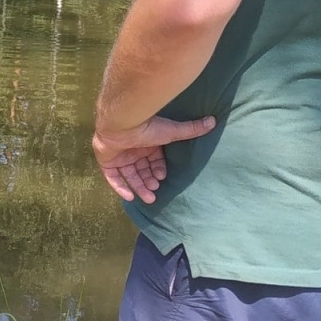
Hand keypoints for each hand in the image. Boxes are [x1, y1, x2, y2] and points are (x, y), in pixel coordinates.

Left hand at [93, 115, 215, 203]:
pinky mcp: (107, 161)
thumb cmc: (147, 127)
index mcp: (147, 142)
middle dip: (150, 181)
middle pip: (143, 169)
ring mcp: (119, 155)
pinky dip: (120, 188)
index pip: (154, 159)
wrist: (122, 124)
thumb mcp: (172, 131)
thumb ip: (191, 129)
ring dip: (139, 187)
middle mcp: (133, 149)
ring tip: (149, 198)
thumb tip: (213, 121)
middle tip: (157, 190)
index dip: (159, 169)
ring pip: (130, 175)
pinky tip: (130, 197)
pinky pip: (113, 178)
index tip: (164, 176)